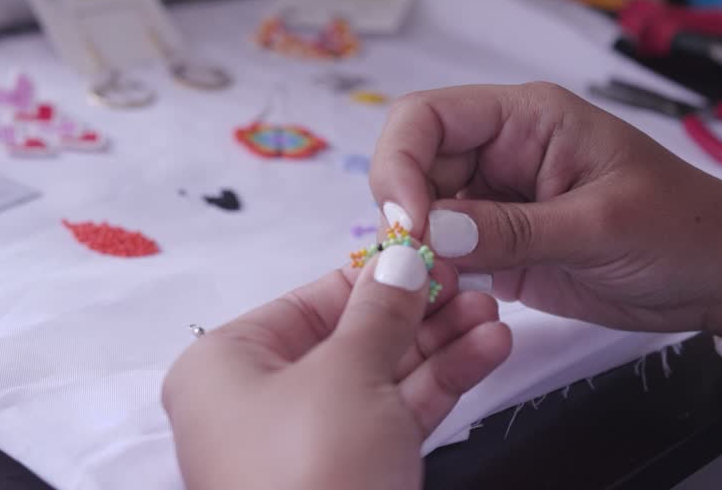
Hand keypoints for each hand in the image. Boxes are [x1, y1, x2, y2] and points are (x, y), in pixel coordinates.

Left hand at [162, 247, 511, 489]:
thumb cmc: (307, 477)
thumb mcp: (348, 372)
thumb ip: (381, 310)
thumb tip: (400, 260)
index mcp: (228, 366)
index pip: (312, 299)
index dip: (378, 274)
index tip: (433, 254)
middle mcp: (262, 402)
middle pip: (354, 335)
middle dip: (421, 311)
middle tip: (474, 284)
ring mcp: (312, 441)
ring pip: (385, 375)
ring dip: (443, 343)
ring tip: (493, 314)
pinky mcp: (354, 473)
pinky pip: (400, 414)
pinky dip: (442, 382)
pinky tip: (488, 350)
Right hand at [368, 82, 721, 335]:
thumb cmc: (684, 228)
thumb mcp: (601, 225)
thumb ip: (514, 229)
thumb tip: (429, 229)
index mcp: (528, 119)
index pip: (428, 118)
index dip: (401, 164)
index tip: (411, 224)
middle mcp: (505, 153)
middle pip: (414, 168)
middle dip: (405, 215)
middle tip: (416, 271)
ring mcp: (502, 203)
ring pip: (424, 216)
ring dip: (418, 254)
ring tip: (434, 294)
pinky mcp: (505, 248)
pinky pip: (449, 256)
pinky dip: (437, 280)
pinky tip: (447, 304)